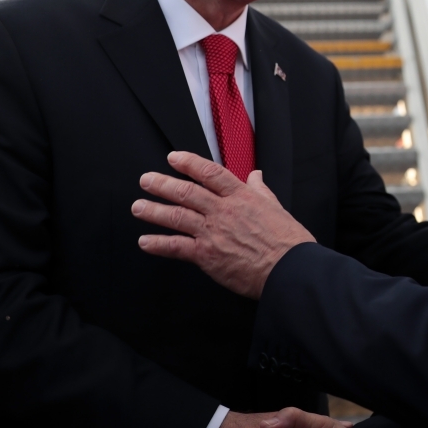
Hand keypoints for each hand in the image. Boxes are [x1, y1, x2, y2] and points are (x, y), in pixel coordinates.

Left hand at [132, 152, 314, 298]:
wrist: (289, 269)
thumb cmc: (289, 242)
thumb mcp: (277, 208)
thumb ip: (261, 190)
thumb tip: (256, 176)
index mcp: (242, 197)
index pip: (210, 173)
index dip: (189, 163)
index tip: (173, 158)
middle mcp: (224, 211)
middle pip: (187, 192)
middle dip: (163, 184)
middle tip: (146, 180)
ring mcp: (214, 232)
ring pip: (177, 216)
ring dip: (154, 211)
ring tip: (138, 207)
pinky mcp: (208, 255)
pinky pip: (177, 247)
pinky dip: (159, 243)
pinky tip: (146, 241)